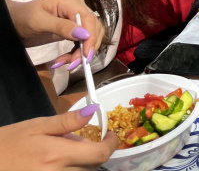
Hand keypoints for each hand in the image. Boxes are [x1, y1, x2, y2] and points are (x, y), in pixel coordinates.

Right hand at [0, 106, 117, 170]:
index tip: (110, 135)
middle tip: (83, 140)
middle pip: (93, 167)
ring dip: (84, 163)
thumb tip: (93, 111)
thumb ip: (66, 122)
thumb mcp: (37, 126)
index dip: (111, 144)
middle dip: (96, 153)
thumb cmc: (9, 142)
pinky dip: (72, 170)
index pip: (100, 155)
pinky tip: (59, 163)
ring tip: (67, 151)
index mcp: (58, 155)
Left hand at [7, 0, 105, 68]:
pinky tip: (65, 59)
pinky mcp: (74, 26)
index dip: (90, 37)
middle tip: (73, 65)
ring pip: (90, 35)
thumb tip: (84, 35)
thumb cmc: (23, 18)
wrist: (14, 21)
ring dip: (81, 52)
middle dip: (86, 48)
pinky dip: (76, 51)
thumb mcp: (39, 22)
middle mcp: (77, 6)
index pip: (88, 19)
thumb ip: (61, 27)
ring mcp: (76, 15)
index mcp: (70, 0)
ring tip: (67, 64)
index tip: (85, 56)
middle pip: (93, 27)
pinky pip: (83, 39)